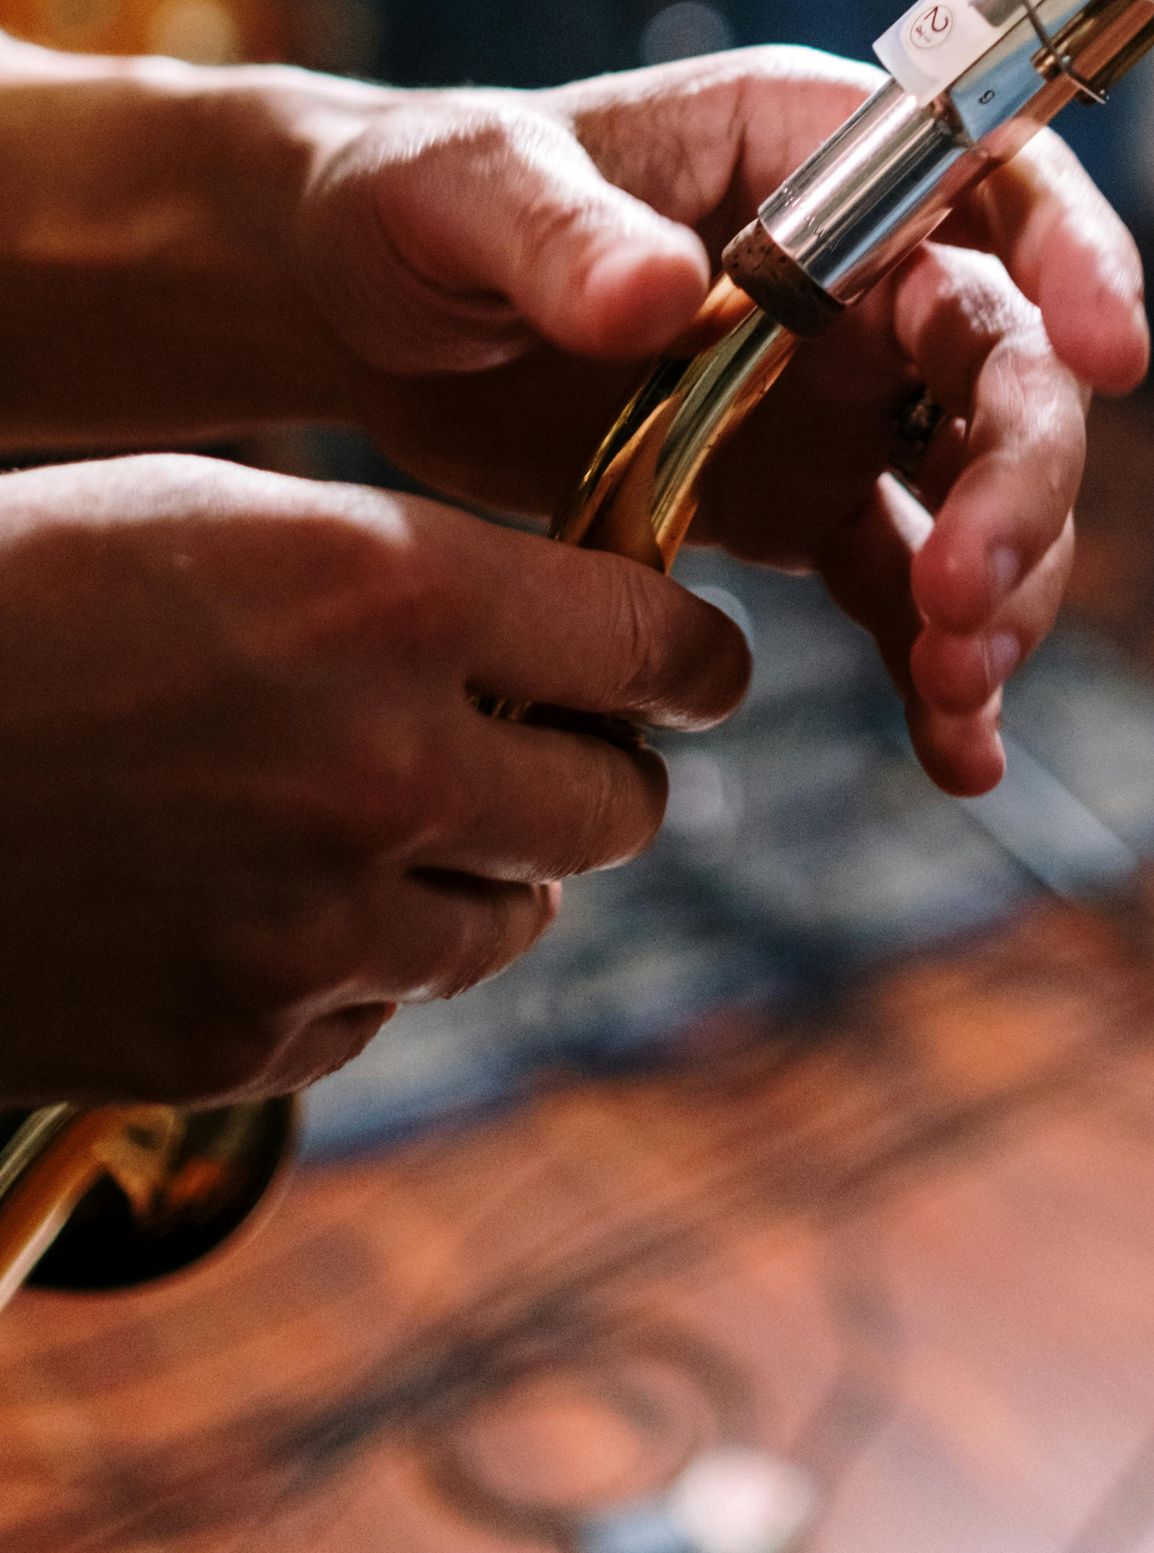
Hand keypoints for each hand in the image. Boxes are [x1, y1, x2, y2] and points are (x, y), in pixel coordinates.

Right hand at [0, 454, 746, 1103]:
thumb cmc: (29, 596)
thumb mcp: (234, 514)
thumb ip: (426, 573)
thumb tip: (585, 632)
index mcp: (390, 592)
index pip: (656, 649)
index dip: (689, 659)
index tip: (687, 667)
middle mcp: (383, 765)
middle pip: (619, 805)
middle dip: (597, 769)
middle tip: (544, 742)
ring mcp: (318, 922)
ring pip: (515, 918)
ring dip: (483, 868)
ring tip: (376, 810)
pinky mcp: (245, 1038)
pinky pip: (384, 1001)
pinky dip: (360, 954)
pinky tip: (262, 885)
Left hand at [299, 50, 1149, 794]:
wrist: (359, 307)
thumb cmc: (414, 197)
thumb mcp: (465, 189)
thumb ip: (558, 232)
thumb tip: (665, 294)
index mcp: (810, 148)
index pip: (994, 176)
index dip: (1074, 258)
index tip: (1108, 358)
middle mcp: (861, 267)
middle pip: (1011, 361)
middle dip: (1022, 480)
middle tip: (965, 596)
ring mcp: (844, 389)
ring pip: (982, 489)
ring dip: (1001, 589)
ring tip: (950, 687)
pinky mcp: (802, 497)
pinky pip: (903, 584)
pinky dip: (939, 670)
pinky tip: (956, 754)